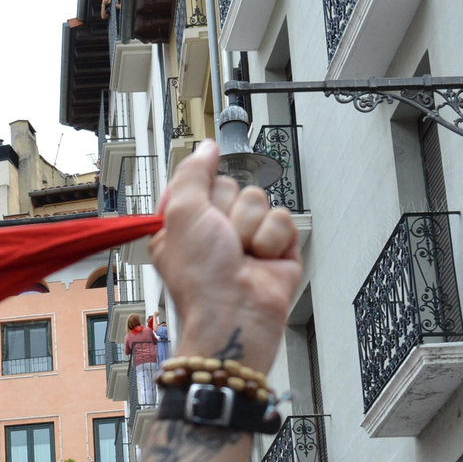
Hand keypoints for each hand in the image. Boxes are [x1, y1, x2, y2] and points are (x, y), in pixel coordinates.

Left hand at [150, 141, 300, 372]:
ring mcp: (247, 237)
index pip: (199, 181)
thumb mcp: (180, 213)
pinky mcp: (278, 246)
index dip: (200, 194)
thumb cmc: (201, 276)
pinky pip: (282, 218)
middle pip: (232, 186)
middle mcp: (215, 228)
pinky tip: (262, 260)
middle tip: (221, 241)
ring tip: (241, 255)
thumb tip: (207, 147)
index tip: (198, 213)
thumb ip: (192, 173)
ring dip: (249, 228)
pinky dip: (272, 239)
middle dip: (227, 212)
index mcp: (185, 222)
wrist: (236, 314)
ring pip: (258, 199)